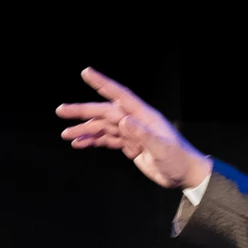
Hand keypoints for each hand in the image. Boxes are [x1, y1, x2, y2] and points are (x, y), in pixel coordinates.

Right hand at [55, 68, 212, 189]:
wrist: (186, 176)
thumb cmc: (178, 160)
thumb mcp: (162, 149)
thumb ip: (143, 135)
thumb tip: (124, 121)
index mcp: (144, 116)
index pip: (120, 95)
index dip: (103, 83)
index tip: (86, 72)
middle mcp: (136, 121)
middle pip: (105, 112)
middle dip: (83, 111)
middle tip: (61, 110)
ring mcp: (132, 133)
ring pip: (103, 127)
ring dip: (84, 130)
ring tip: (66, 135)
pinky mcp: (130, 146)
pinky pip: (108, 140)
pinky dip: (93, 141)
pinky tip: (79, 144)